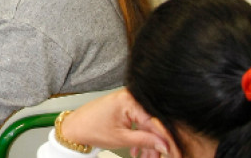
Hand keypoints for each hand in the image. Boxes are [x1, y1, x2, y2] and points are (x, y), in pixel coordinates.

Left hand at [61, 88, 178, 157]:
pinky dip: (138, 137)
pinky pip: (138, 123)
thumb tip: (165, 145)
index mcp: (130, 101)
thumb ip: (145, 141)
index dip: (167, 140)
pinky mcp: (124, 107)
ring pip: (145, 125)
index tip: (176, 152)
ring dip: (147, 144)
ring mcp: (127, 101)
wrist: (74, 127)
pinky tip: (136, 151)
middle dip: (156, 144)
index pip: (156, 122)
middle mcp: (130, 97)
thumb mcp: (122, 138)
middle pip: (152, 123)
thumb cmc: (92, 129)